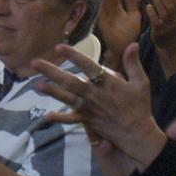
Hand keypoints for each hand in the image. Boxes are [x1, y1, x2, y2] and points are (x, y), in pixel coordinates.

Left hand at [35, 43, 164, 169]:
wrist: (136, 132)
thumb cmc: (139, 106)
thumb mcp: (141, 82)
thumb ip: (133, 63)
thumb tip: (133, 43)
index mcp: (106, 83)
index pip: (87, 66)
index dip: (73, 56)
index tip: (59, 47)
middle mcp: (94, 94)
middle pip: (70, 81)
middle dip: (51, 72)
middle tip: (34, 63)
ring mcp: (89, 108)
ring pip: (67, 98)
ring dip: (51, 91)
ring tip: (36, 84)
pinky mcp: (87, 120)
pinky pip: (71, 119)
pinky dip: (59, 118)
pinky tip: (46, 116)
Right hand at [96, 0, 140, 61]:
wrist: (124, 48)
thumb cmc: (129, 33)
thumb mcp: (134, 15)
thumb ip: (133, 3)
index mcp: (116, 8)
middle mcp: (108, 10)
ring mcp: (104, 15)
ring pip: (103, 1)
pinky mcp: (101, 21)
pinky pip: (99, 9)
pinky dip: (100, 2)